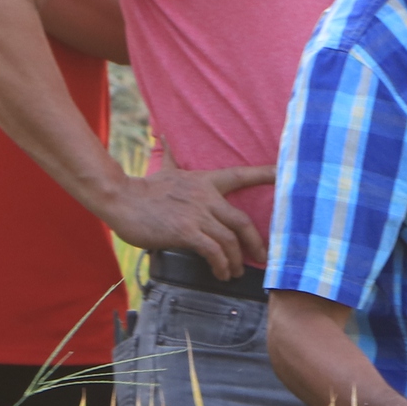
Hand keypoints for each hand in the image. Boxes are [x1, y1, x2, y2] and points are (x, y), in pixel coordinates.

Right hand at [103, 163, 271, 279]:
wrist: (121, 199)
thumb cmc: (143, 190)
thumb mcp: (164, 170)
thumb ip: (171, 157)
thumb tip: (162, 132)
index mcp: (204, 181)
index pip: (240, 176)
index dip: (264, 175)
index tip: (284, 175)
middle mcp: (206, 197)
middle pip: (242, 221)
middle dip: (256, 242)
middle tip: (262, 257)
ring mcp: (197, 214)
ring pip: (229, 240)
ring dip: (236, 260)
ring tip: (235, 272)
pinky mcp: (186, 232)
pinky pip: (213, 251)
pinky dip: (221, 265)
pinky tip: (221, 273)